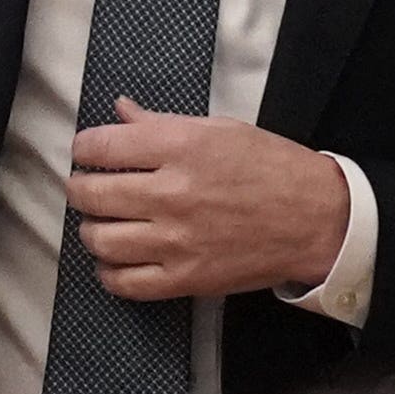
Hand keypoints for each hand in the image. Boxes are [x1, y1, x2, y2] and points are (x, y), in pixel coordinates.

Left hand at [66, 98, 349, 301]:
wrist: (315, 218)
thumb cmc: (272, 167)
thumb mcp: (221, 129)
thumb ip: (163, 123)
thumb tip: (121, 111)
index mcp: (182, 147)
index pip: (101, 146)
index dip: (84, 147)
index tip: (87, 150)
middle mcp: (172, 193)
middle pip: (91, 194)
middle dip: (79, 187)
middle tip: (86, 185)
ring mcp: (176, 241)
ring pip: (99, 240)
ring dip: (91, 229)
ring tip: (103, 222)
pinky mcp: (185, 279)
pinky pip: (124, 282)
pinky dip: (109, 272)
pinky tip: (117, 258)